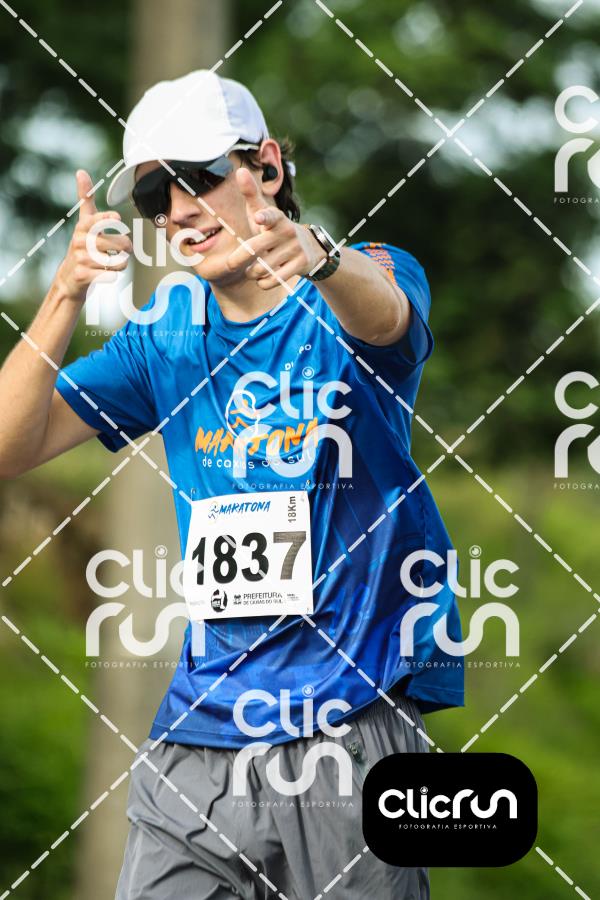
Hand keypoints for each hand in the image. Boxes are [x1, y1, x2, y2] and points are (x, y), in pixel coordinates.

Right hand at [54, 170, 132, 303]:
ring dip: (122, 263)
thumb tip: (80, 171)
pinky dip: (113, 276)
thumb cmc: (82, 245)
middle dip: (127, 247)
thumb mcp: (84, 222)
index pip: (95, 220)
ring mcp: (79, 258)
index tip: (117, 218)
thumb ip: (85, 199)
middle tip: (128, 250)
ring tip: (117, 263)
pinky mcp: (82, 275)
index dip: (106, 219)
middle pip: (114, 243)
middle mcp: (78, 241)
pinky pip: (108, 275)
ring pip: (114, 261)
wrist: (70, 277)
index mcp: (82, 227)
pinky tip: (108, 274)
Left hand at [226, 167, 325, 289]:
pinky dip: (263, 283)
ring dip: (252, 273)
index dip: (264, 216)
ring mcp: (295, 248)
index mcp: (276, 218)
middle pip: (255, 249)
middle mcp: (287, 231)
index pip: (270, 215)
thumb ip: (251, 194)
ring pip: (262, 268)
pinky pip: (273, 280)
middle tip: (231, 263)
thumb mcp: (264, 211)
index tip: (259, 217)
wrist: (310, 248)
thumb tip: (241, 170)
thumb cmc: (275, 229)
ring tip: (252, 270)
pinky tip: (263, 279)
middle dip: (238, 259)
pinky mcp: (301, 264)